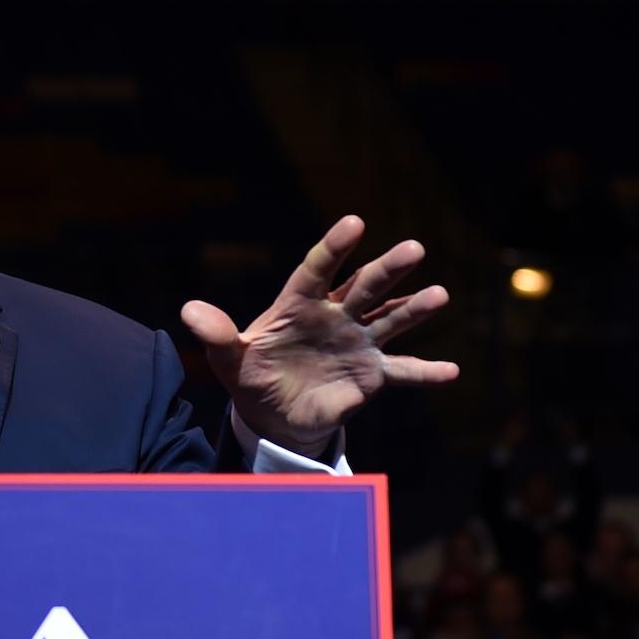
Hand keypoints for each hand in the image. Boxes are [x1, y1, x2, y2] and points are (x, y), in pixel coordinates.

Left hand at [181, 215, 458, 453]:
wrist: (274, 415)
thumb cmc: (251, 376)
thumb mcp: (228, 358)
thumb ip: (216, 334)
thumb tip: (186, 311)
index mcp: (300, 304)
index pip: (317, 269)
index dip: (334, 247)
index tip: (354, 223)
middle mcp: (336, 315)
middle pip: (364, 286)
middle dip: (388, 269)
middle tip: (414, 248)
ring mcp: (358, 342)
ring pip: (390, 319)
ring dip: (415, 308)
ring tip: (439, 295)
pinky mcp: (372, 375)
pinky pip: (403, 371)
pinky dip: (426, 372)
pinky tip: (452, 371)